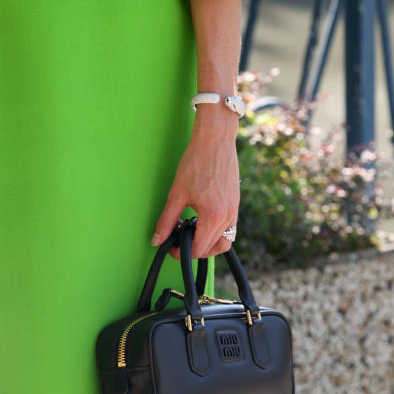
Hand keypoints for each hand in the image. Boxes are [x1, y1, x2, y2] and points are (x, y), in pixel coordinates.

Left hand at [153, 110, 239, 257]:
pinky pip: (229, 228)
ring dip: (209, 244)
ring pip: (225, 241)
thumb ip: (166, 220)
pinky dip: (216, 232)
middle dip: (195, 249)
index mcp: (213, 216)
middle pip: (213, 248)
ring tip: (192, 233)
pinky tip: (201, 220)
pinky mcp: (236, 204)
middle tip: (179, 240)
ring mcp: (235, 210)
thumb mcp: (176, 194)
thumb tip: (157, 239)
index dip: (182, 252)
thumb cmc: (196, 162)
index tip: (172, 248)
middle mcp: (228, 216)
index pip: (199, 248)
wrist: (215, 140)